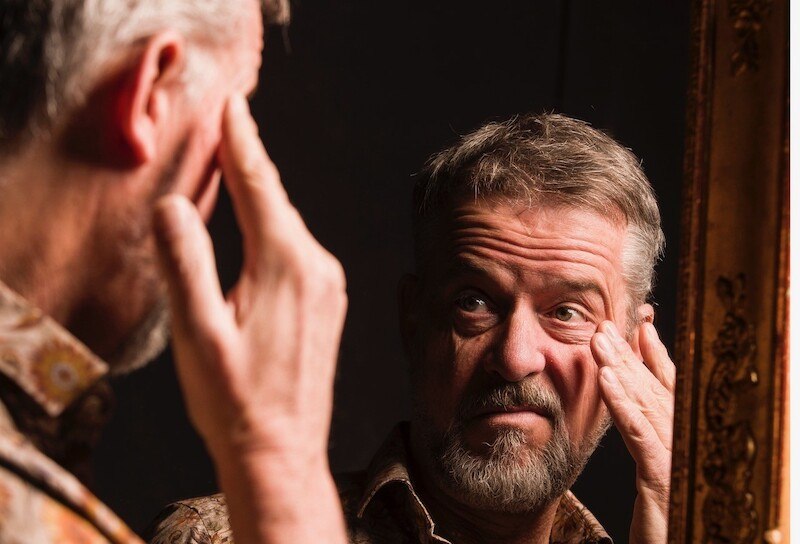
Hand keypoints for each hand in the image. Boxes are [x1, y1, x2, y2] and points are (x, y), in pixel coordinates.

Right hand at [153, 94, 346, 542]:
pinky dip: (275, 224)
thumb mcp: (199, 334)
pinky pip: (297, 248)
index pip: (259, 187)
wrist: (282, 451)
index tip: (233, 106)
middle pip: (276, 199)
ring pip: (287, 223)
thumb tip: (173, 208)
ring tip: (238, 160)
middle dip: (250, 159)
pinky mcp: (326, 302)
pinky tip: (262, 222)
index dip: (241, 142)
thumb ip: (185, 265)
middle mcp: (318, 267)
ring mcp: (328, 286)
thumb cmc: (236, 401)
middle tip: (232, 119)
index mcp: (287, 266)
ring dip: (261, 192)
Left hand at [591, 321, 674, 543]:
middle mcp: (684, 440)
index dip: (654, 355)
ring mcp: (678, 457)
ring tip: (600, 342)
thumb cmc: (665, 512)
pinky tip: (605, 381)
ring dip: (621, 369)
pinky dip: (623, 405)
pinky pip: (640, 435)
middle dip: (630, 354)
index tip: (639, 325)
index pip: (668, 388)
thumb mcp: (656, 468)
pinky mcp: (664, 478)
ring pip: (647, 404)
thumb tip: (633, 399)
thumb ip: (647, 431)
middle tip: (605, 325)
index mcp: (681, 437)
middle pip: (655, 389)